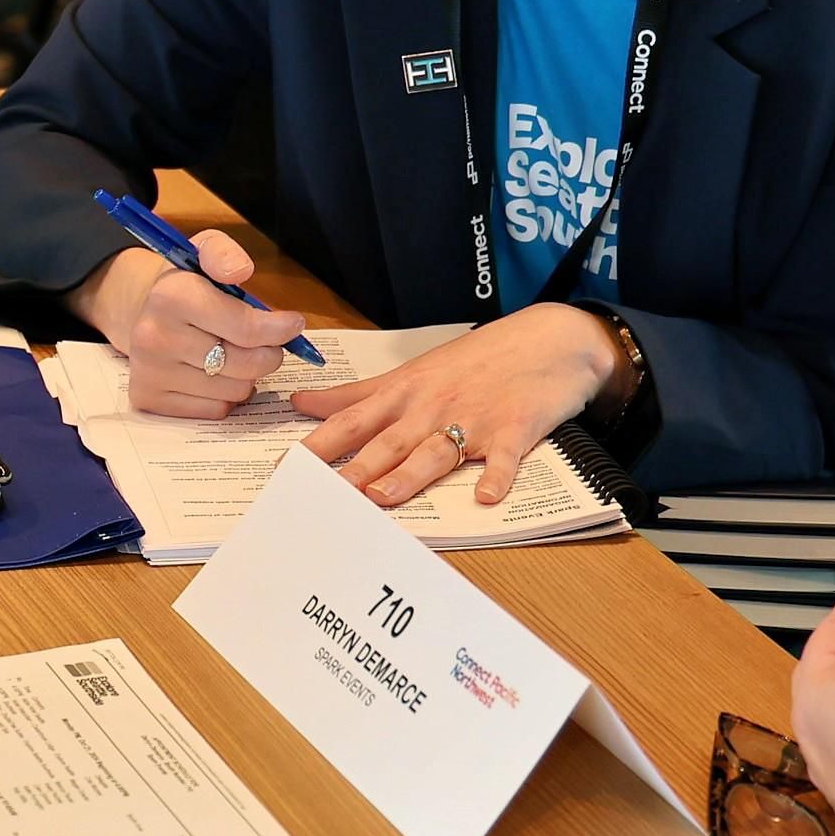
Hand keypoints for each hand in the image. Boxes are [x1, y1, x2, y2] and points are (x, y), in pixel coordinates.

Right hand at [74, 235, 295, 417]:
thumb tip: (240, 271)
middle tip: (267, 343)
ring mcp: (149, 372)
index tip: (293, 324)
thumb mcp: (204, 252)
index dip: (279, 329)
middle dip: (268, 354)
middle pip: (246, 364)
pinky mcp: (147, 399)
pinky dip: (225, 395)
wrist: (142, 312)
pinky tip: (214, 374)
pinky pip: (215, 410)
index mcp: (172, 296)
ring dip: (246, 375)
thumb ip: (225, 253)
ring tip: (234, 354)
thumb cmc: (188, 284)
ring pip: (235, 390)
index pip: (245, 328)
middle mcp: (155, 337)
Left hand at [290, 303, 610, 507]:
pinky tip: (487, 495)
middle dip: (353, 469)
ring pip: (435, 451)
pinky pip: (505, 457)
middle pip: (387, 442)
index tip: (285, 468)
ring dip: (409, 473)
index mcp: (405, 395)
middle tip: (321, 496)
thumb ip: (357, 394)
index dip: (317, 446)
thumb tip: (302, 403)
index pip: (351, 422)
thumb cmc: (477, 359)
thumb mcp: (413, 372)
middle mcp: (432, 408)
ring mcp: (474, 419)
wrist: (550, 338)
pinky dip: (498, 475)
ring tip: (383, 497)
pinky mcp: (515, 428)